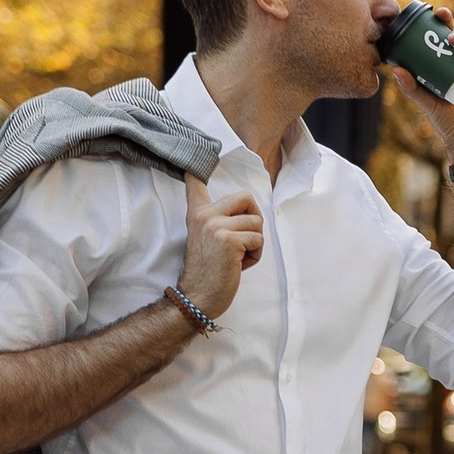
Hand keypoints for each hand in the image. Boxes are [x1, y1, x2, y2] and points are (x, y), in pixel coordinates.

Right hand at [178, 175, 265, 319]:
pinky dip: (255, 255)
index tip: (198, 156)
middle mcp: (205, 215)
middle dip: (254, 219)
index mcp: (198, 213)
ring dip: (254, 243)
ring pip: (257, 223)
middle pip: (247, 198)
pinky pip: (258, 240)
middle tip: (243, 239)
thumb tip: (244, 202)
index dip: (198, 169)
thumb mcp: (206, 237)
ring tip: (237, 257)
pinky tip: (239, 265)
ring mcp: (216, 226)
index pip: (195, 182)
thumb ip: (218, 218)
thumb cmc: (208, 270)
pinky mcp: (229, 240)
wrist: (198, 297)